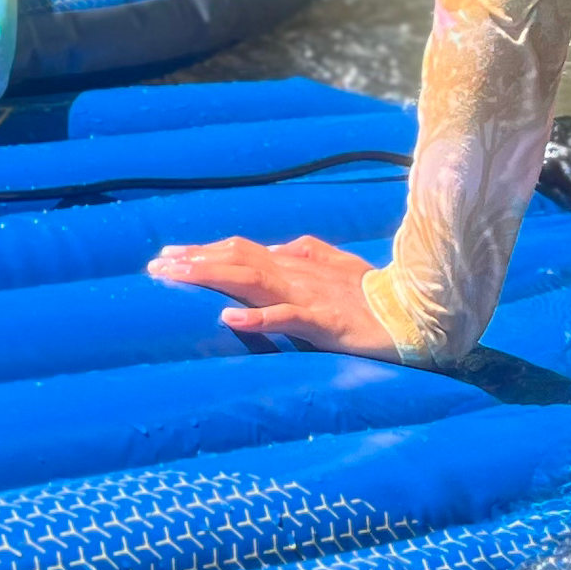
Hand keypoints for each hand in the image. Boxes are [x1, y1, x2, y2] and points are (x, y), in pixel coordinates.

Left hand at [147, 232, 399, 357]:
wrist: (416, 319)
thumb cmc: (376, 298)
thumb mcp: (340, 270)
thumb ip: (309, 254)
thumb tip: (278, 246)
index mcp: (297, 265)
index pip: (240, 251)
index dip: (203, 252)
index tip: (167, 258)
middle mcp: (296, 275)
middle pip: (236, 259)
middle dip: (193, 262)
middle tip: (154, 267)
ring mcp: (309, 297)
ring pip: (251, 280)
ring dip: (211, 278)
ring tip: (176, 279)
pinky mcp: (325, 323)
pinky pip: (287, 318)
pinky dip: (257, 317)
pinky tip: (229, 320)